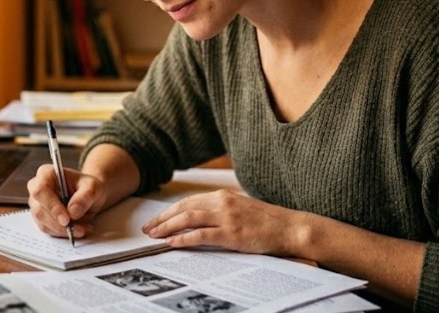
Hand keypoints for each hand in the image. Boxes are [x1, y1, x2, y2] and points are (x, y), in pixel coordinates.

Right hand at [26, 164, 107, 238]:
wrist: (88, 195)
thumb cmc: (88, 187)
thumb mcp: (93, 187)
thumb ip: (85, 196)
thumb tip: (72, 212)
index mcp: (46, 174)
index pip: (40, 190)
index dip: (51, 206)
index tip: (66, 219)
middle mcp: (37, 188)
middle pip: (39, 210)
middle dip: (59, 223)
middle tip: (78, 229)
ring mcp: (37, 205)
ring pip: (43, 223)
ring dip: (63, 230)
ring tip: (83, 229)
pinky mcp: (41, 218)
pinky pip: (48, 230)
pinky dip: (63, 233)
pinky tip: (78, 230)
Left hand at [141, 190, 304, 255]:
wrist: (289, 228)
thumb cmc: (267, 222)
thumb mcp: (240, 209)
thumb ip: (220, 210)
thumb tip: (198, 220)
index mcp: (223, 196)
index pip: (188, 201)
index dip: (169, 210)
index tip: (156, 219)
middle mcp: (222, 202)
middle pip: (184, 207)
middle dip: (163, 218)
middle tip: (148, 228)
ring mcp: (227, 217)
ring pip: (188, 219)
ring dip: (168, 227)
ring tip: (154, 235)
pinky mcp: (232, 234)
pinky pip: (201, 235)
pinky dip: (184, 239)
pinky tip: (173, 243)